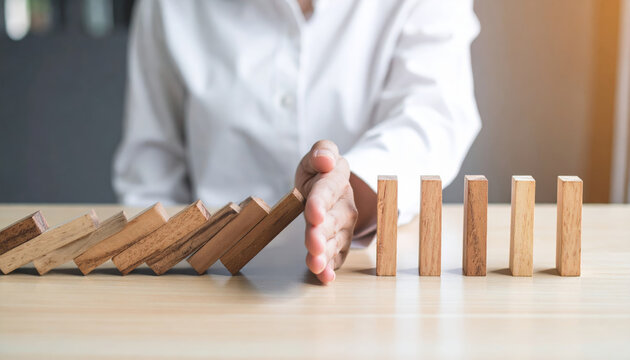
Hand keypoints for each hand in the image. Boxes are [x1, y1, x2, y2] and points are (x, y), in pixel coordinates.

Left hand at [295, 140, 357, 283]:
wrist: (325, 186)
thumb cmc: (320, 171)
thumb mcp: (319, 154)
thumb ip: (322, 152)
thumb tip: (326, 160)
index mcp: (336, 180)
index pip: (328, 191)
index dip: (320, 203)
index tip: (313, 214)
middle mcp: (344, 206)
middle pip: (332, 221)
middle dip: (322, 234)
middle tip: (312, 245)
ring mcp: (344, 227)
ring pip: (335, 242)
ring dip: (325, 254)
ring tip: (316, 265)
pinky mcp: (340, 243)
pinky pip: (337, 256)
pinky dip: (331, 268)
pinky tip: (325, 277)